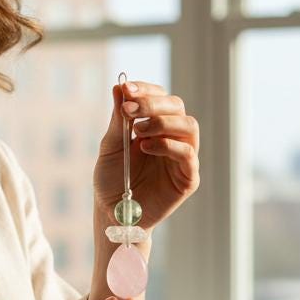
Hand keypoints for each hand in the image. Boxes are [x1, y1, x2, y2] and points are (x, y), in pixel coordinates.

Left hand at [93, 79, 199, 228]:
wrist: (113, 213)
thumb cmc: (112, 180)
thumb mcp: (111, 146)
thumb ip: (118, 119)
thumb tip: (119, 87)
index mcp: (155, 125)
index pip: (160, 96)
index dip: (146, 90)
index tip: (127, 90)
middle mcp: (173, 136)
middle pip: (177, 106)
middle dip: (153, 104)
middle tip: (129, 110)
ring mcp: (183, 156)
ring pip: (189, 125)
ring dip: (163, 122)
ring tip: (139, 131)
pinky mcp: (188, 177)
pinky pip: (188, 154)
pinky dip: (168, 145)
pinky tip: (146, 148)